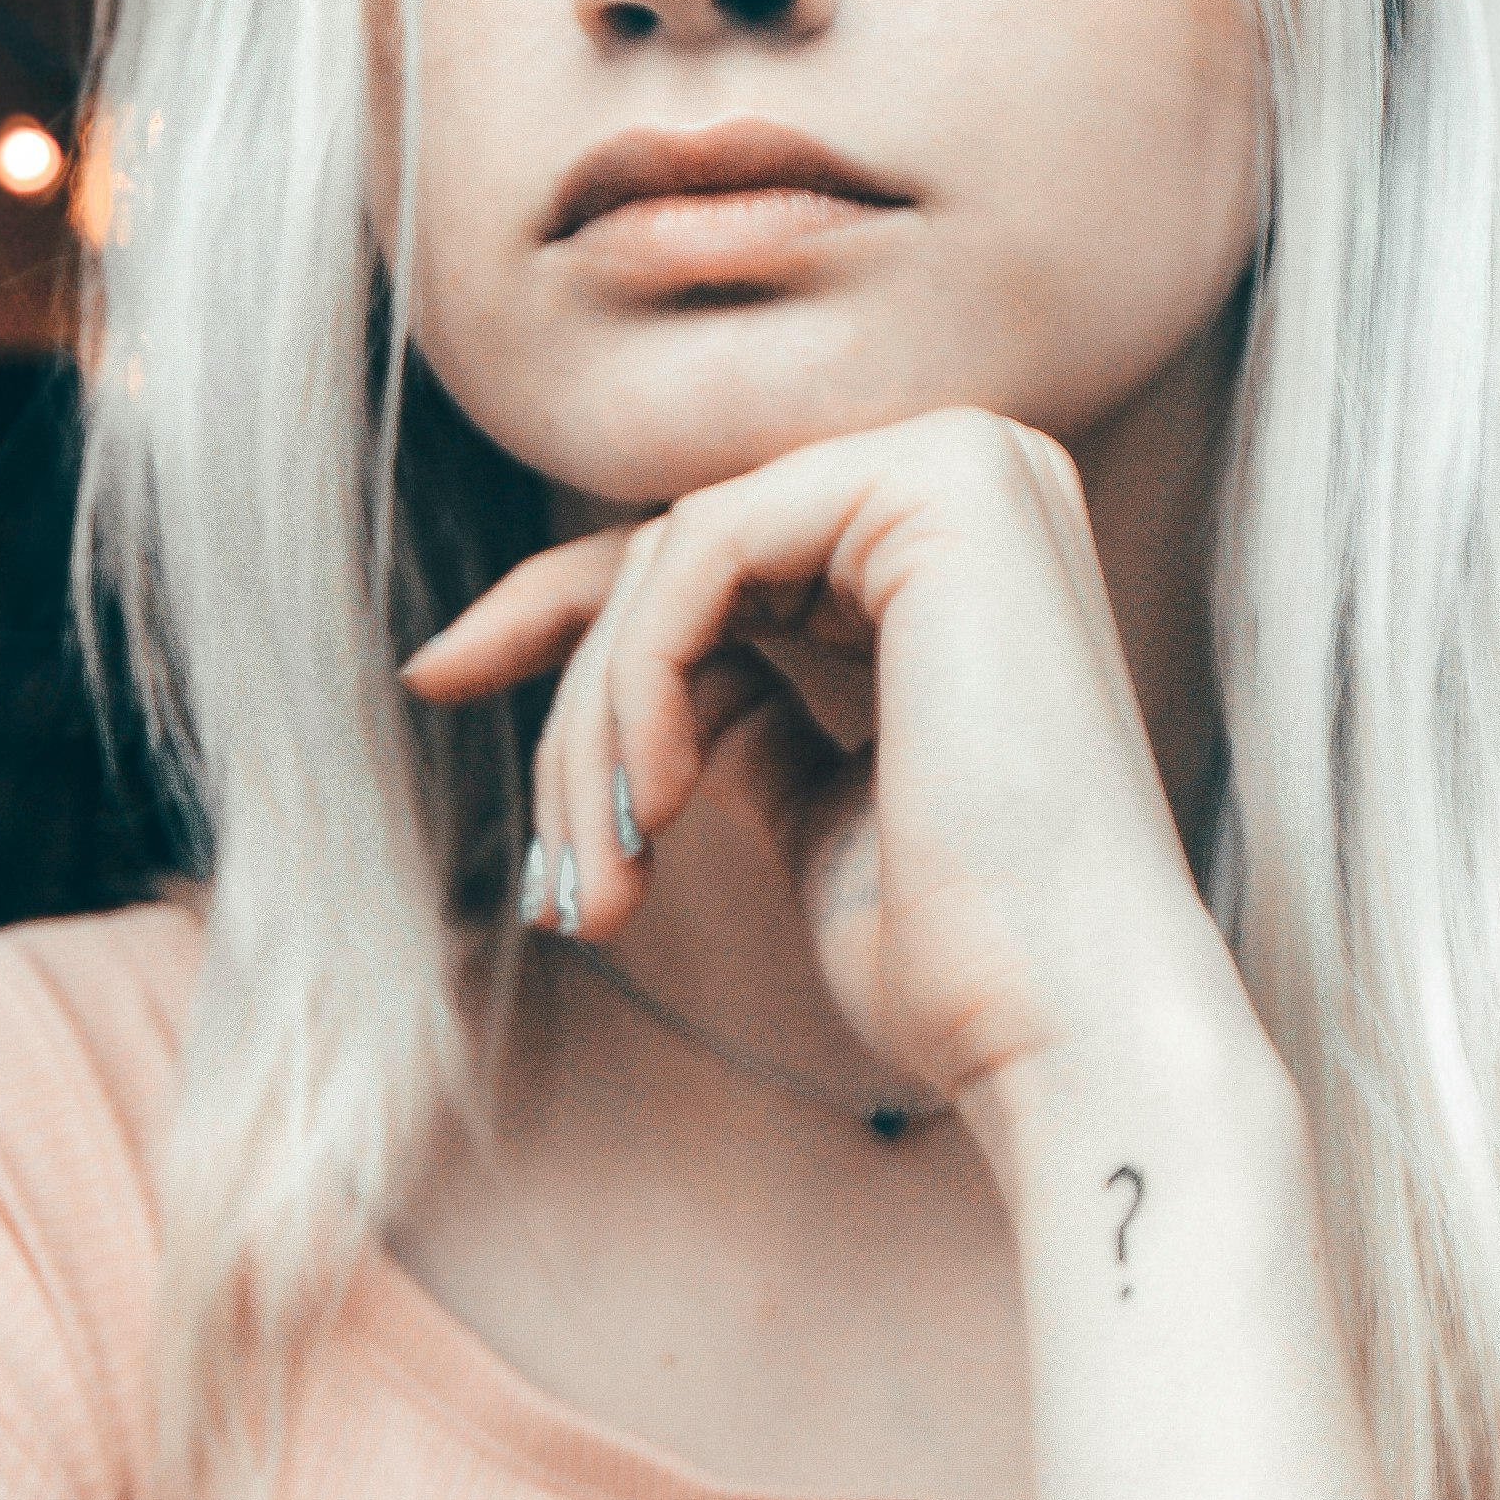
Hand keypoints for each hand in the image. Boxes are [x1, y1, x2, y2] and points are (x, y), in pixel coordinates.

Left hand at [396, 407, 1237, 1128]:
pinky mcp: (945, 486)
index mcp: (963, 552)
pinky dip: (640, 683)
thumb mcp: (818, 810)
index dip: (558, 616)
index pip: (711, 552)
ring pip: (674, 554)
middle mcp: (983, 477)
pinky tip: (657, 809)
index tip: (434, 677)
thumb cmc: (956, 964)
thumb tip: (626, 671)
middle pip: (680, 551)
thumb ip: (743, 711)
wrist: (1065, 1032)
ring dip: (598, 729)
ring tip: (601, 889)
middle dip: (574, 706)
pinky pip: (701, 551)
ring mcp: (973, 467)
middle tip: (556, 885)